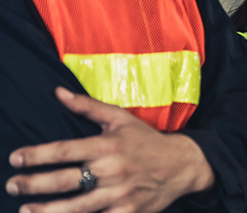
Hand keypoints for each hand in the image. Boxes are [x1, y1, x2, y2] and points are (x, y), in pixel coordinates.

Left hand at [6, 87, 214, 212]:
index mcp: (108, 145)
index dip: (37, 155)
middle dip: (34, 184)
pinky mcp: (127, 212)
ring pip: (76, 206)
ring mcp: (119, 194)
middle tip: (13, 185)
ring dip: (47, 210)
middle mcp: (112, 170)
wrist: (182, 165)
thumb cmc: (147, 140)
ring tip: (25, 210)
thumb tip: (59, 93)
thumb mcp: (120, 119)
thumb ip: (88, 107)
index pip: (65, 150)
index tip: (16, 159)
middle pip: (65, 180)